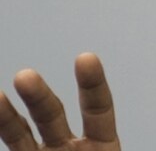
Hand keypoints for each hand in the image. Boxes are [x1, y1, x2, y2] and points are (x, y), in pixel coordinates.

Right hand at [0, 53, 119, 150]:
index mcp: (102, 145)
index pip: (98, 108)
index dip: (93, 84)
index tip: (86, 57)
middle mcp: (71, 148)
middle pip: (53, 115)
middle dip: (39, 96)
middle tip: (24, 76)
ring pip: (23, 132)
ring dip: (7, 114)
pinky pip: (14, 144)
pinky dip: (1, 125)